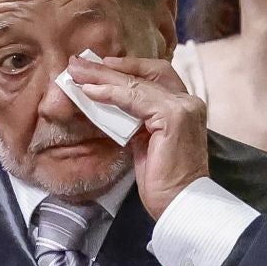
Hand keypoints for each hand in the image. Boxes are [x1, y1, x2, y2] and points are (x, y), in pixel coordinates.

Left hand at [67, 53, 210, 220]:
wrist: (179, 202)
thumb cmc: (163, 179)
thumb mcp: (144, 140)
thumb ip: (134, 119)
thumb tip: (107, 103)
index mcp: (184, 106)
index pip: (154, 75)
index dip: (127, 67)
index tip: (99, 65)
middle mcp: (188, 101)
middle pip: (146, 73)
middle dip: (110, 67)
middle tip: (79, 63)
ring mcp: (183, 107)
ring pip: (137, 84)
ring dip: (104, 77)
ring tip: (78, 73)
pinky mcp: (173, 117)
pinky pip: (135, 99)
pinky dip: (111, 93)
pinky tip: (90, 91)